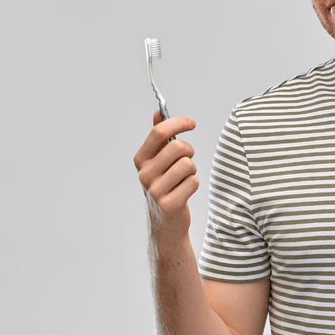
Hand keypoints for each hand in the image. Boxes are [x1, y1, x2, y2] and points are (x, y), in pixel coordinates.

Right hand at [133, 111, 198, 239]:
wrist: (165, 222)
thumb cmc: (165, 184)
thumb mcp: (158, 160)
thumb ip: (158, 137)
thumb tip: (158, 112)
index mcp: (140, 159)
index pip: (158, 132)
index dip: (178, 123)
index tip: (192, 124)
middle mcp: (144, 173)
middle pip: (178, 147)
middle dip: (189, 151)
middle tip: (187, 160)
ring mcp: (155, 190)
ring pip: (188, 165)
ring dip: (192, 170)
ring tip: (184, 178)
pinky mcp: (169, 204)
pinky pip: (193, 182)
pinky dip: (194, 185)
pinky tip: (184, 192)